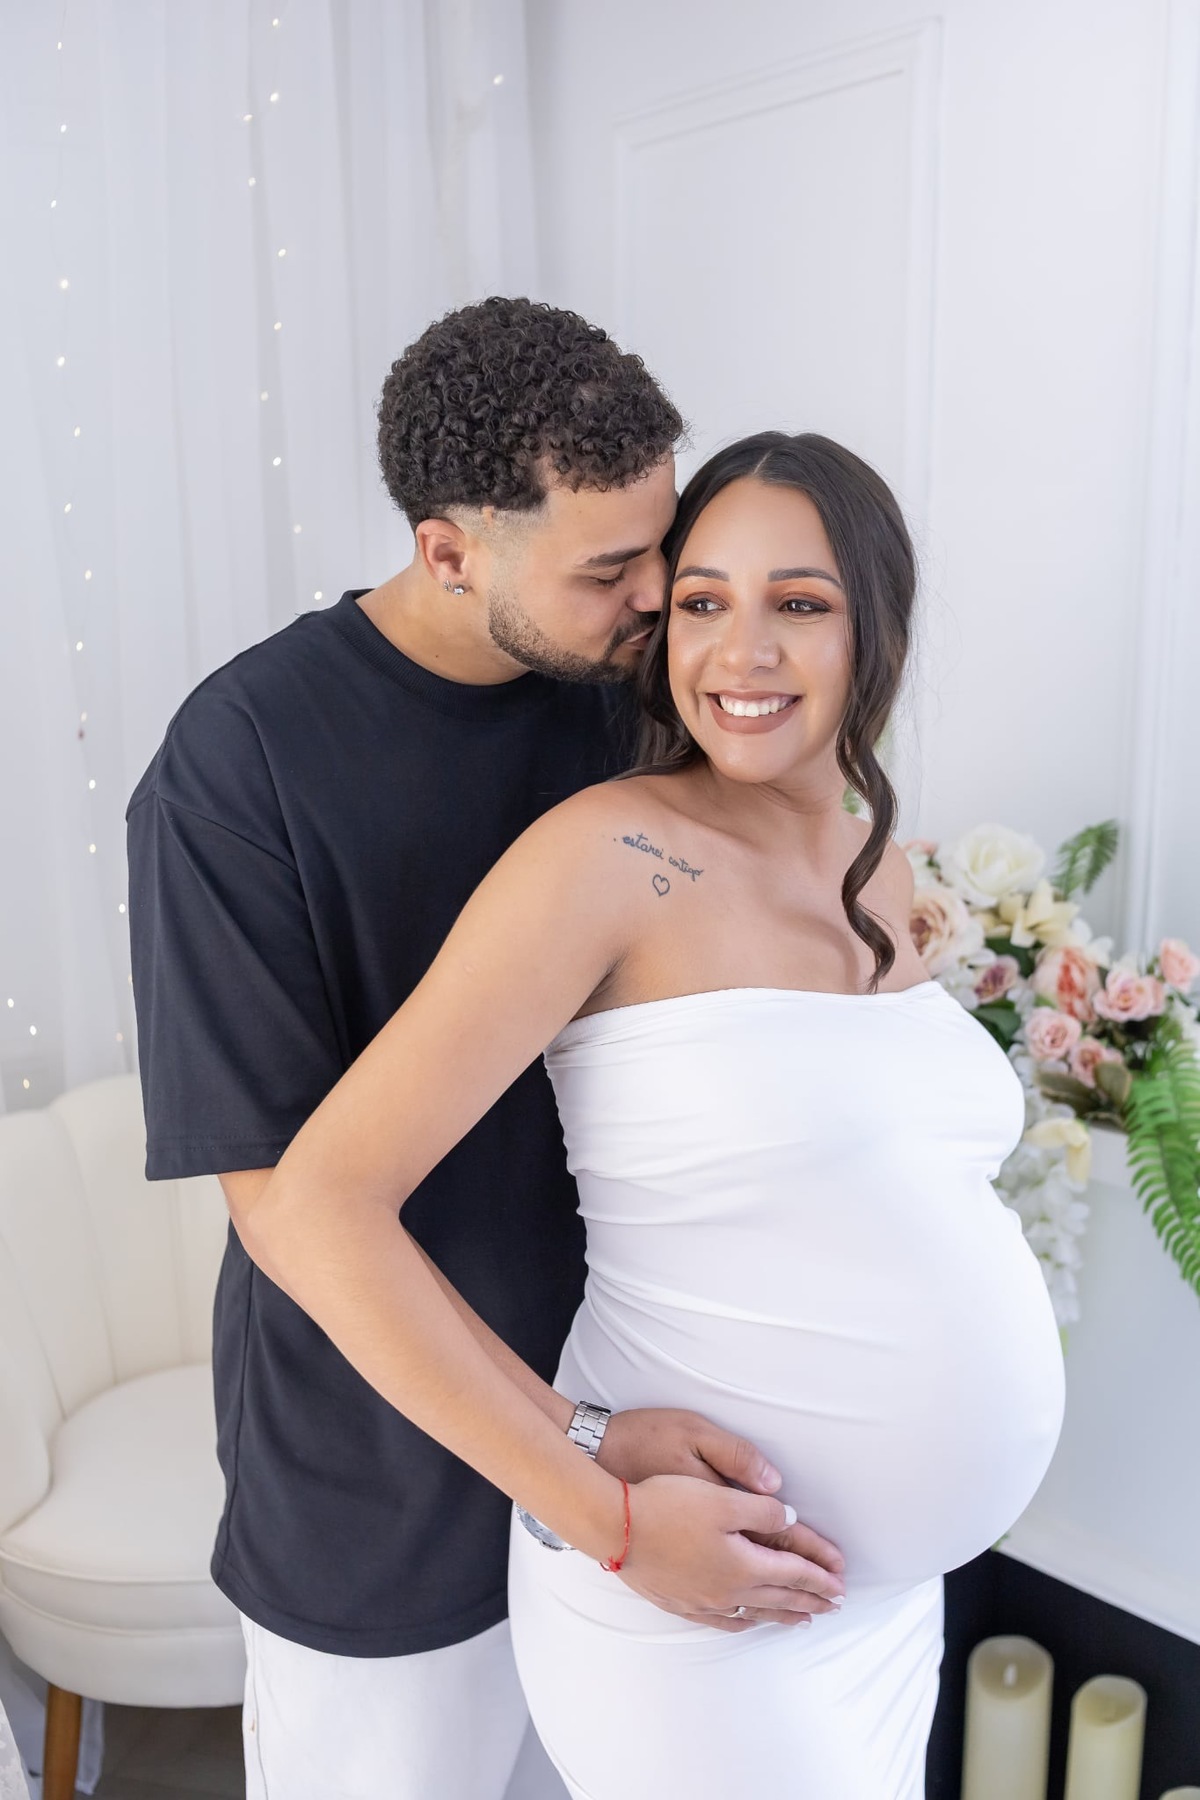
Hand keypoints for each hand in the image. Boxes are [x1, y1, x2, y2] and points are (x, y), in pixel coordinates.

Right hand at [597, 1408, 843, 1629]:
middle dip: (809, 1601)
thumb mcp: (719, 1497)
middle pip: (777, 1598)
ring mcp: (700, 1599)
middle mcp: (726, 1589)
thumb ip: (760, 1510)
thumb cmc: (666, 1503)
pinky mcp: (678, 1600)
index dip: (819, 1577)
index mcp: (741, 1563)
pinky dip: (742, 1621)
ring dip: (781, 1615)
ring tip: (801, 1620)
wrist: (614, 1525)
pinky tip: (743, 1622)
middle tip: (834, 1606)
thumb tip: (789, 1519)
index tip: (841, 1585)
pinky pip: (721, 1619)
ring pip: (752, 1613)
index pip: (792, 1574)